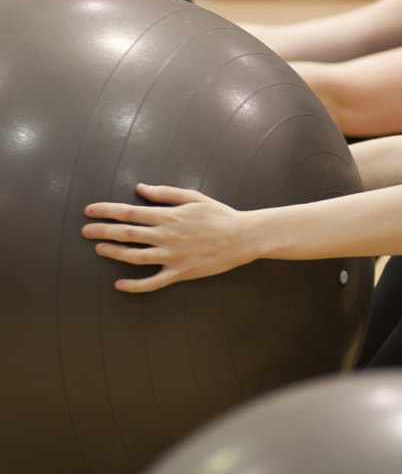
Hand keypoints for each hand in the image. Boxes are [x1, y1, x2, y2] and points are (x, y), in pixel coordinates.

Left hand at [83, 183, 255, 292]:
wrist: (243, 238)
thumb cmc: (220, 215)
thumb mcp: (194, 197)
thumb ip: (166, 193)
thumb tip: (140, 189)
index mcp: (169, 216)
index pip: (130, 212)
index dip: (107, 211)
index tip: (90, 211)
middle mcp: (167, 236)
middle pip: (127, 234)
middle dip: (102, 231)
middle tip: (85, 231)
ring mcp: (172, 256)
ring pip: (135, 257)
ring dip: (113, 253)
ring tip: (99, 249)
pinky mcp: (180, 272)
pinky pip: (153, 282)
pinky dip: (134, 285)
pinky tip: (120, 284)